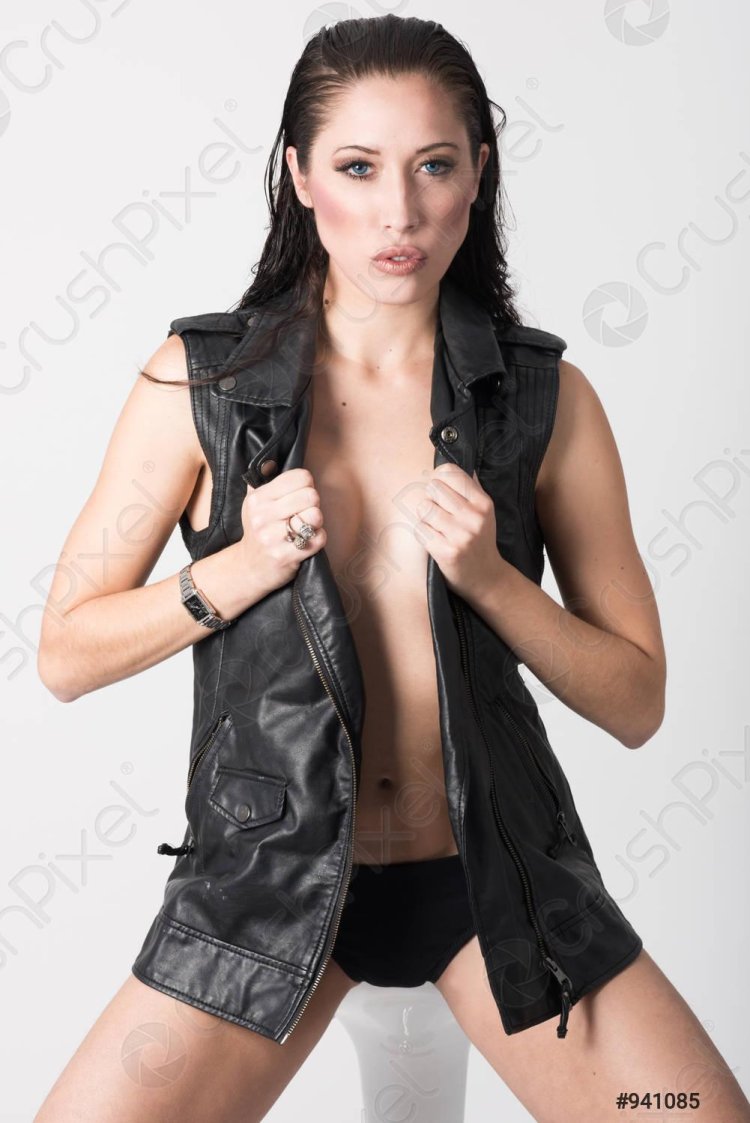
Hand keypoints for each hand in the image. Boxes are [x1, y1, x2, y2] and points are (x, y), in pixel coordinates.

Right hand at [238, 468, 326, 594]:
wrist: (249, 567)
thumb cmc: (259, 531)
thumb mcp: (254, 503)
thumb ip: (266, 481)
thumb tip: (276, 458)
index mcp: (258, 498)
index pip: (301, 477)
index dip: (307, 485)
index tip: (299, 496)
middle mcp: (262, 516)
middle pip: (311, 496)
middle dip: (313, 505)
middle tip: (304, 513)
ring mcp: (272, 538)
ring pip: (316, 516)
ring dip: (316, 523)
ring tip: (304, 527)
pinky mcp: (285, 556)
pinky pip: (318, 539)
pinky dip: (318, 539)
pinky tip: (306, 541)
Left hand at [413, 463, 505, 601]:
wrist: (487, 578)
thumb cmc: (479, 540)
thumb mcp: (483, 512)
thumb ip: (469, 488)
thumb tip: (447, 467)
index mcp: (483, 503)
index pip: (449, 472)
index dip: (437, 478)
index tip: (439, 491)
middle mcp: (474, 517)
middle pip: (433, 488)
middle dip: (431, 499)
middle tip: (439, 513)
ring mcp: (460, 535)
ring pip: (423, 508)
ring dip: (425, 518)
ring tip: (437, 528)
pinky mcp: (446, 552)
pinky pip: (419, 529)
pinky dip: (422, 534)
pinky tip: (435, 541)